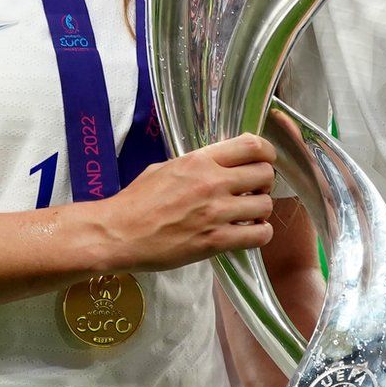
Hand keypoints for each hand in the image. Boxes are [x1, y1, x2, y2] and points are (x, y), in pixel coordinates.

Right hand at [103, 135, 274, 271]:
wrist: (118, 233)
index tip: (264, 161)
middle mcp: (212, 182)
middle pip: (265, 174)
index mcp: (199, 160)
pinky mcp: (216, 241)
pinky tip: (249, 233)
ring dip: (261, 210)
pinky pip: (259, 235)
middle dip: (264, 182)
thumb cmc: (136, 201)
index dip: (266, 153)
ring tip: (248, 215)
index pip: (251, 145)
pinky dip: (260, 234)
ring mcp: (216, 212)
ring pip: (266, 205)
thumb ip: (194, 165)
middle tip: (253, 191)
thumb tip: (214, 165)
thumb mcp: (164, 168)